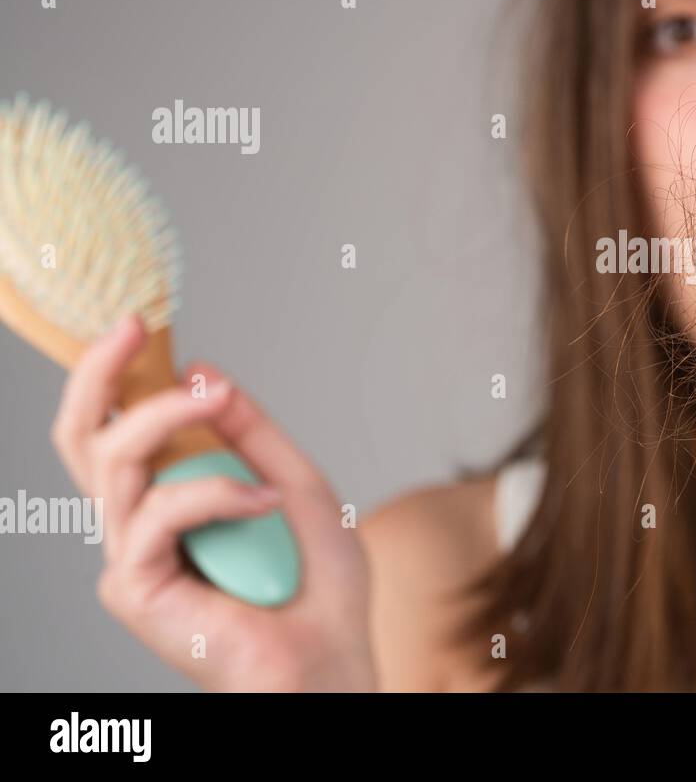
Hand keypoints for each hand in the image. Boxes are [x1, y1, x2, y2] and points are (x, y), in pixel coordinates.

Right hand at [50, 315, 374, 691]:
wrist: (330, 655)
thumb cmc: (315, 584)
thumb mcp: (295, 482)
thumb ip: (251, 434)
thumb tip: (207, 373)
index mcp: (170, 499)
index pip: (116, 430)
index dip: (112, 376)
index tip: (136, 322)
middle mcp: (139, 524)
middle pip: (83, 439)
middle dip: (98, 373)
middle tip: (131, 328)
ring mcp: (132, 556)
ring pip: (115, 461)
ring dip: (169, 416)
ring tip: (217, 399)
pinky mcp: (135, 586)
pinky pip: (159, 513)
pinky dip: (216, 494)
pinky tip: (263, 501)